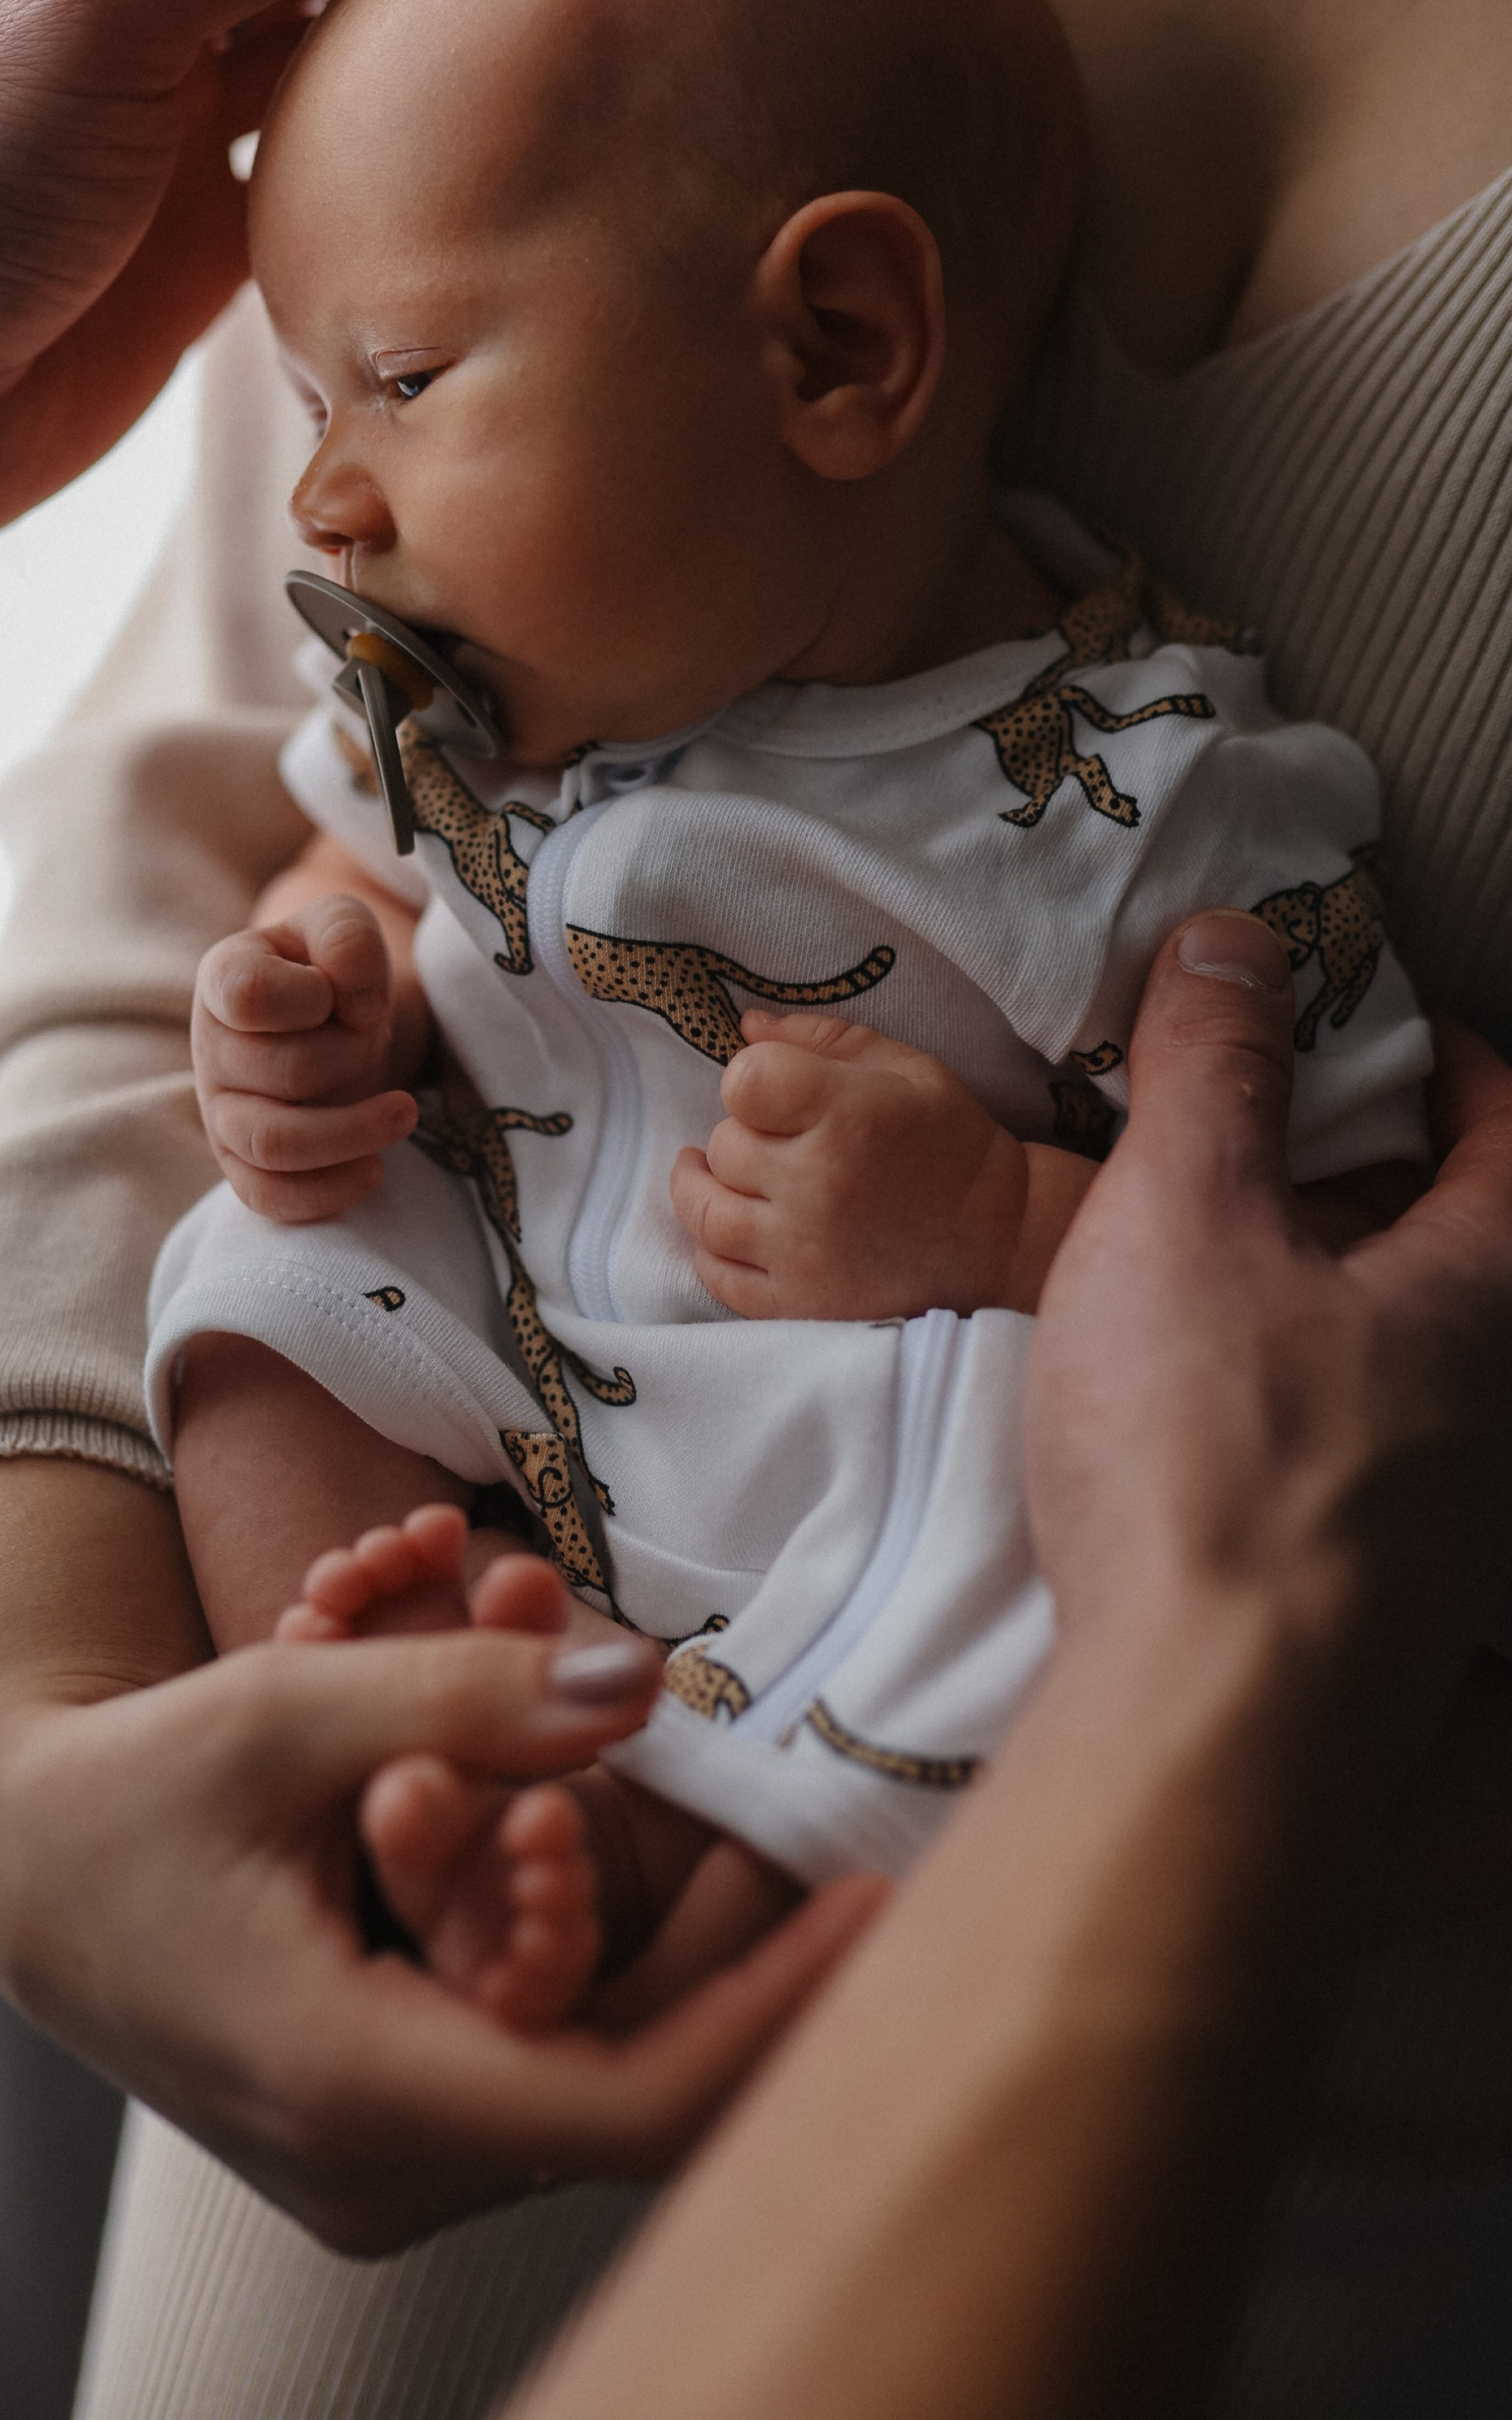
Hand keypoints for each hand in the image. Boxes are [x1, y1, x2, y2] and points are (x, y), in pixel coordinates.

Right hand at [0, 1461, 883, 2251]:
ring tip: (730, 1808)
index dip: (775, 2017)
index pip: (630, 2104)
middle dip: (729, 1943)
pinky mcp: (391, 2129)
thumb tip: (649, 1685)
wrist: (19, 1857)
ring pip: (590, 2066)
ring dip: (656, 1932)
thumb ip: (468, 1701)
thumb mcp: (287, 1714)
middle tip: (825, 1829)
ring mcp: (388, 2164)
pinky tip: (605, 1829)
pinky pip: (535, 2050)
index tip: (882, 1909)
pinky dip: (581, 1944)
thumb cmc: (134, 1783)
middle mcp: (384, 2167)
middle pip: (630, 2082)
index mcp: (357, 2090)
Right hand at [193, 893, 420, 1219]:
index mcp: (224, 978)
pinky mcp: (244, 1166)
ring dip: (353, 1131)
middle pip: (286, 1071)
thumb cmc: (333, 968)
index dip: (312, 997)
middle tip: (374, 1039)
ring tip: (404, 1113)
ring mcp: (222, 1113)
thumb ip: (346, 938)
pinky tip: (374, 1168)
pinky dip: (329, 1191)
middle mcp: (211, 1049)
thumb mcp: (343, 923)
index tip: (343, 994)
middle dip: (352, 1056)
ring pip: (274, 1144)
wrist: (333, 1019)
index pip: (249, 995)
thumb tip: (352, 1006)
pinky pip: (271, 1197)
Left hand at [670, 1011, 1091, 1316]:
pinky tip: (733, 1230)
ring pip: (707, 1213)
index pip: (745, 1082)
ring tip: (713, 1174)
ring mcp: (804, 1253)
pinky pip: (719, 1277)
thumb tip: (747, 1025)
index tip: (772, 1090)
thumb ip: (822, 1039)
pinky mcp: (799, 1304)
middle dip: (742, 1135)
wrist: (999, 1242)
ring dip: (704, 1189)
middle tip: (772, 1139)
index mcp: (849, 1117)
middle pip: (725, 1146)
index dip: (750, 1079)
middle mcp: (818, 1186)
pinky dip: (712, 1251)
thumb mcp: (907, 1069)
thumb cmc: (951, 1144)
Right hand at [1027, 910, 1511, 1723]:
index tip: (1361, 1028)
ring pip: (1429, 1353)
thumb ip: (1214, 1071)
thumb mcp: (1187, 1216)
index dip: (1446, 1057)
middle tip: (1271, 1133)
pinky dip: (1321, 1393)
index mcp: (1498, 1287)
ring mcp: (1471, 1513)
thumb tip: (1231, 941)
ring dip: (1346, 1289)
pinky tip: (1219, 1406)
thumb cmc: (1211, 1460)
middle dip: (1381, 1172)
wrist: (1212, 1727)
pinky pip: (1383, 1451)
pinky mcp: (1404, 1597)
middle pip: (1478, 1241)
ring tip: (1225, 1262)